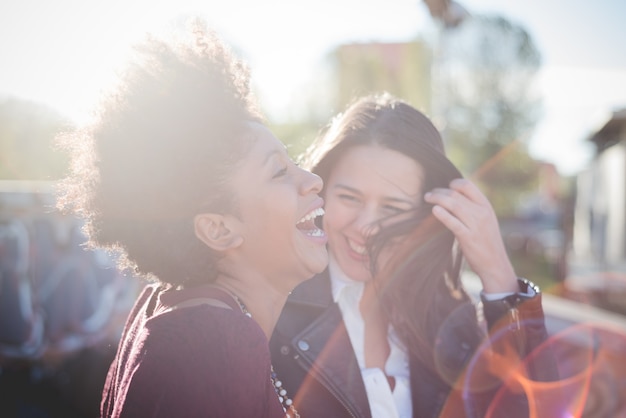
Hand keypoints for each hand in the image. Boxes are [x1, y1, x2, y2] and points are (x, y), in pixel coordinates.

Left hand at [424, 178, 517, 292]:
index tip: (444, 188)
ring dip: (437, 199)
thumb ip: (473, 207)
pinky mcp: (468, 238)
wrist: (496, 264)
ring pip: (454, 205)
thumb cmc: (487, 241)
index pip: (468, 185)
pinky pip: (454, 223)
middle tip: (428, 194)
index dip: (453, 183)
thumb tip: (454, 196)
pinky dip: (443, 215)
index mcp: (486, 206)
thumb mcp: (485, 220)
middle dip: (439, 192)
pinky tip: (434, 210)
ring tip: (427, 198)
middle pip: (456, 195)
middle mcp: (482, 213)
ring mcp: (476, 225)